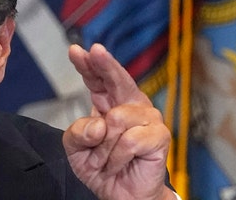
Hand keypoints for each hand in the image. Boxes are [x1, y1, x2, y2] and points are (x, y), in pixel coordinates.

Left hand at [63, 44, 174, 199]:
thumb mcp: (75, 148)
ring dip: (104, 146)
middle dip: (105, 65)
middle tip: (95, 51)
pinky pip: (129, 139)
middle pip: (117, 79)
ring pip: (116, 119)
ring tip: (106, 159)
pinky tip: (120, 162)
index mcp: (108, 103)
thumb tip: (98, 125)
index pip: (97, 79)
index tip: (77, 50)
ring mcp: (147, 118)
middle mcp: (129, 105)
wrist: (120, 194)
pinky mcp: (159, 135)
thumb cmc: (101, 167)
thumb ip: (77, 132)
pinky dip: (118, 156)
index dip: (88, 64)